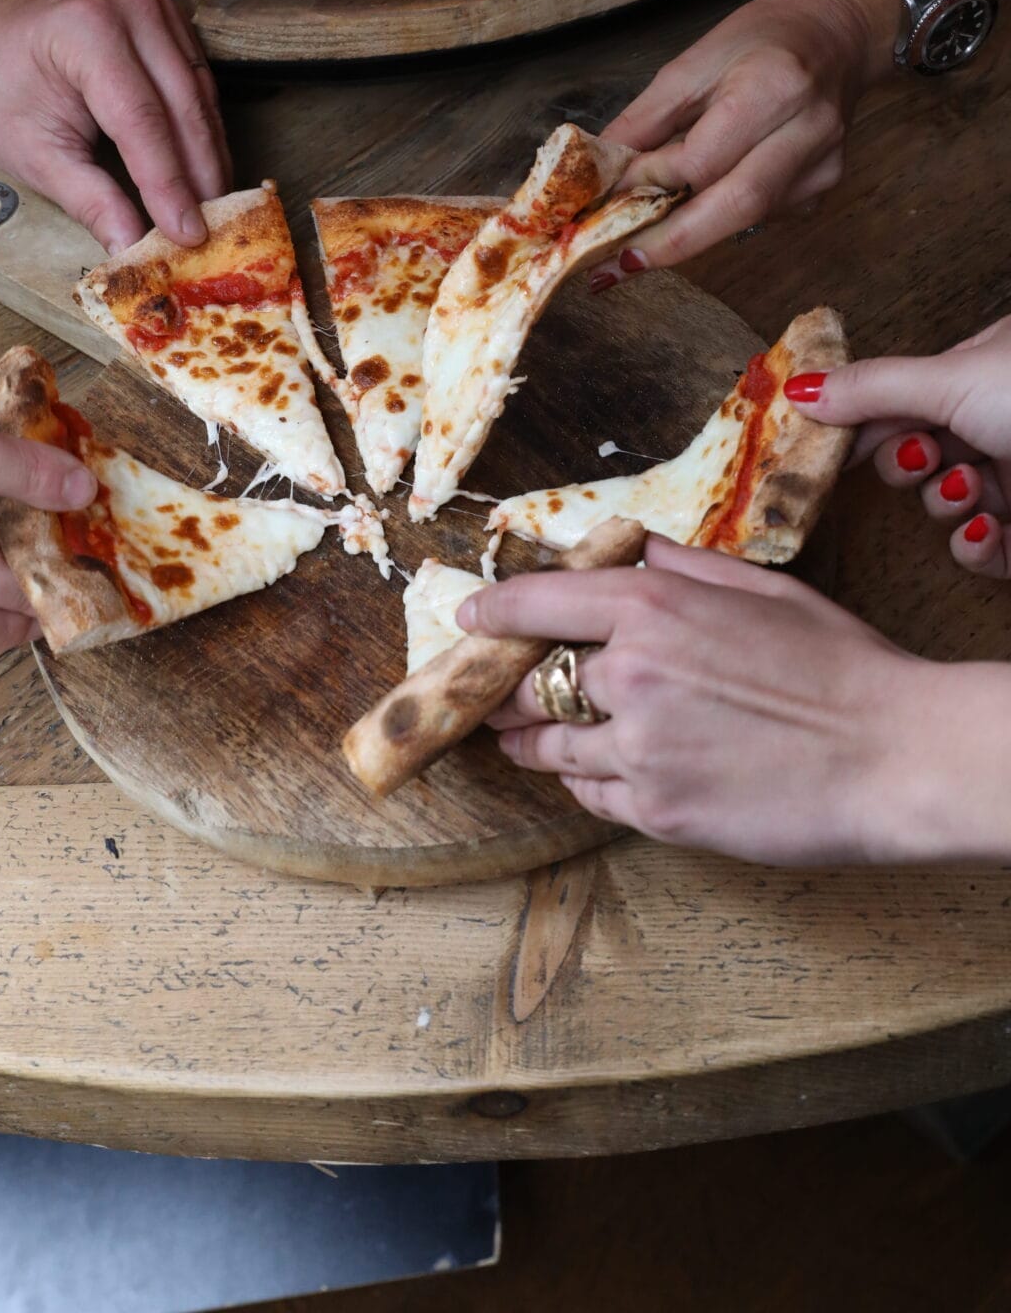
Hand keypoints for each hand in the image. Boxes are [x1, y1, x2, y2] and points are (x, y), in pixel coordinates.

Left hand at [0, 0, 231, 252]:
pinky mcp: (169, 21)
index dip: (168, 183)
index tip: (188, 233)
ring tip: (213, 209)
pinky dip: (202, 130)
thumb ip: (90, 200)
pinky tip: (205, 170)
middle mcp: (130, 9)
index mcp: (86, 32)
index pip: (141, 119)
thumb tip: (131, 246)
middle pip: (181, 105)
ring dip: (208, 155)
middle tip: (213, 230)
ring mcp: (155, 8)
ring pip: (200, 96)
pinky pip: (199, 83)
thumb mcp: (34, 154)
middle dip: (198, 174)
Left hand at [459, 539, 1009, 865]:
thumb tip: (631, 551)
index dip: (492, 612)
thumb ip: (681, 568)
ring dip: (534, 738)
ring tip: (526, 734)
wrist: (895, 757)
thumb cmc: (839, 665)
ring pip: (551, 745)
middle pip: (532, 682)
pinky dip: (586, 779)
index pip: (536, 603)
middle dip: (509, 686)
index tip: (468, 618)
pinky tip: (602, 768)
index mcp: (652, 610)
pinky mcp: (657, 813)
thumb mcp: (760, 590)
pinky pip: (591, 794)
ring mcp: (640, 751)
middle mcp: (631, 677)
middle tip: (496, 689)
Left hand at [588, 0, 896, 283]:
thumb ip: (646, 120)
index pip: (703, 159)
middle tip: (618, 264)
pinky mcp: (823, 187)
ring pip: (745, 218)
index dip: (652, 183)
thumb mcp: (692, 63)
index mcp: (773, 88)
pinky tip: (696, 208)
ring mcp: (822, 166)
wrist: (835, 33)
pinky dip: (718, 217)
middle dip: (670, 242)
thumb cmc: (758, 40)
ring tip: (639, 244)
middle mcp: (808, 132)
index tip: (606, 200)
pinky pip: (760, 215)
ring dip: (688, 234)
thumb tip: (602, 173)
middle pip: (734, 207)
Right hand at [785, 317, 1010, 578]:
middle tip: (919, 461)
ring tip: (968, 491)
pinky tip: (986, 531)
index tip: (823, 445)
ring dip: (948, 505)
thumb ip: (872, 389)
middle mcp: (998, 422)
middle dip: (909, 465)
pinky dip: (977, 547)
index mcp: (980, 374)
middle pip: (918, 454)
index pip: (898, 398)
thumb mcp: (951, 381)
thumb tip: (796, 388)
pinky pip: (983, 551)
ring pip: (948, 505)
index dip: (861, 422)